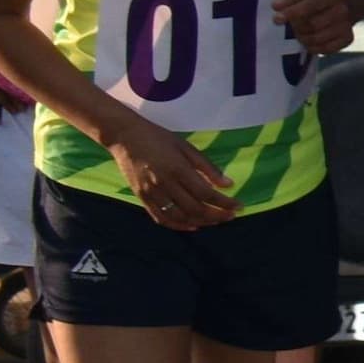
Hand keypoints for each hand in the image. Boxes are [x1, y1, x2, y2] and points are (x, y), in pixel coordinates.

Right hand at [109, 118, 239, 230]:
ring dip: (200, 222)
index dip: (224, 203)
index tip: (239, 206)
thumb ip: (207, 167)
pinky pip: (161, 218)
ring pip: (179, 217)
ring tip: (215, 221)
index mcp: (178, 169)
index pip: (206, 193)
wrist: (125, 136)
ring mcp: (151, 193)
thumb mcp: (186, 147)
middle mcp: (164, 184)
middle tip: (230, 216)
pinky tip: (192, 225)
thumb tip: (228, 184)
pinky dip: (178, 226)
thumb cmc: (159, 138)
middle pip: (195, 209)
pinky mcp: (141, 198)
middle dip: (216, 216)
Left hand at [273, 0, 359, 57]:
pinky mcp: (347, 39)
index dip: (292, 13)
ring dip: (303, 38)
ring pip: (316, 39)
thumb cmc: (320, 1)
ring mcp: (346, 26)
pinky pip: (324, 50)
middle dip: (297, 27)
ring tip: (301, 33)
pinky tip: (310, 41)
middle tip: (293, 25)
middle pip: (311, 25)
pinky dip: (313, 47)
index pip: (310, 5)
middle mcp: (341, 11)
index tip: (276, 19)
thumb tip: (275, 6)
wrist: (348, 5)